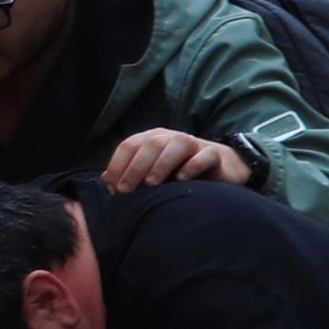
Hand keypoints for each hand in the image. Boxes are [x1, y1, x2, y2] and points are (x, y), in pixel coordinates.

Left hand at [100, 127, 250, 191]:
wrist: (222, 168)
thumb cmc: (181, 172)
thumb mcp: (153, 172)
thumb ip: (130, 173)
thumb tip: (105, 180)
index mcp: (152, 139)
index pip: (129, 145)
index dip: (118, 165)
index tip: (112, 188)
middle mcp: (171, 138)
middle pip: (150, 145)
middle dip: (135, 167)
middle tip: (126, 190)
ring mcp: (194, 144)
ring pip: (176, 145)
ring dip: (161, 164)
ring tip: (152, 184)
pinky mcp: (214, 154)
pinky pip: (204, 156)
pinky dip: (193, 165)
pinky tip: (183, 179)